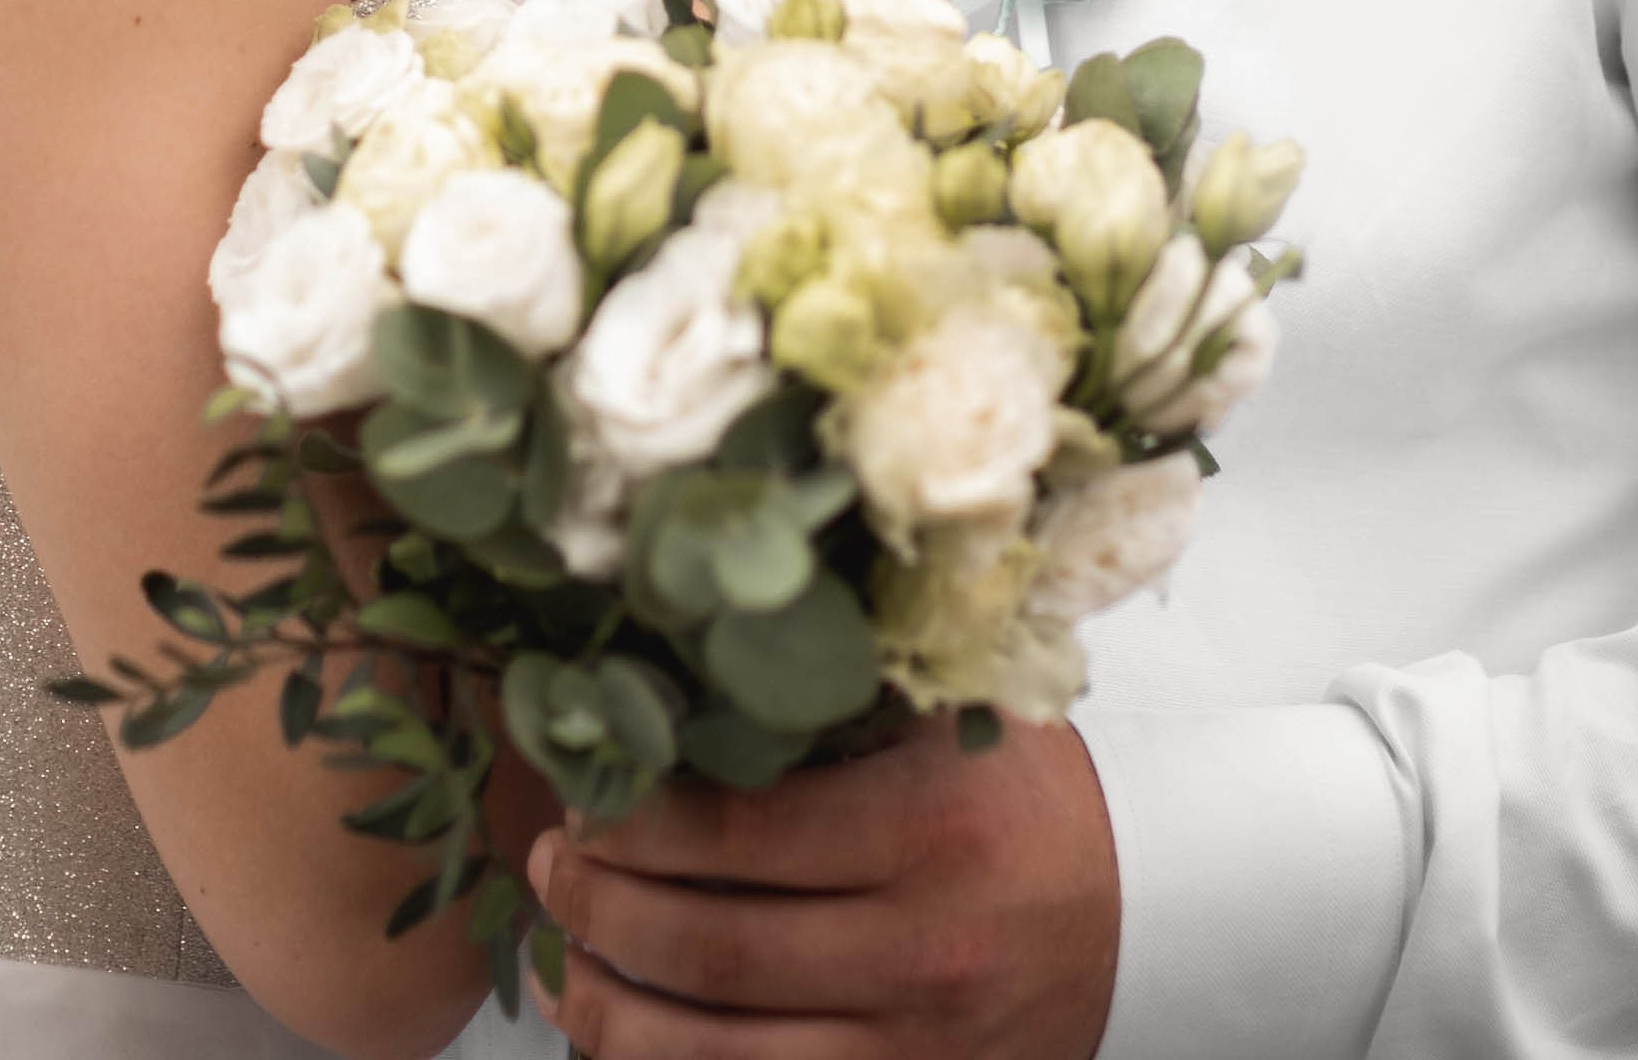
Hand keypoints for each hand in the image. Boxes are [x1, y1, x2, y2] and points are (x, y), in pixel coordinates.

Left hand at [526, 710, 1118, 1058]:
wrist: (1152, 908)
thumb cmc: (1023, 794)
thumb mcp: (946, 723)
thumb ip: (829, 703)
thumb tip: (665, 679)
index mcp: (925, 829)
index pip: (733, 835)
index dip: (631, 822)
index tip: (583, 794)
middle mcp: (921, 950)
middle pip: (707, 949)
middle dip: (599, 908)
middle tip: (550, 864)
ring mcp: (918, 1047)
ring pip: (715, 1057)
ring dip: (611, 1010)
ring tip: (562, 957)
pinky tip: (618, 1037)